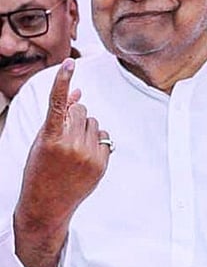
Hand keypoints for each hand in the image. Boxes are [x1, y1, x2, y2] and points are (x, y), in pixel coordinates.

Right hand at [14, 59, 111, 266]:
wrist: (47, 204)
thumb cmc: (40, 168)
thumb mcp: (43, 141)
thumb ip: (60, 116)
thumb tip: (80, 91)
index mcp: (50, 138)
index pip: (58, 104)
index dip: (63, 81)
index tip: (70, 63)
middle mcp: (70, 145)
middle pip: (82, 110)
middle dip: (75, 116)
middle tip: (65, 134)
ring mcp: (88, 155)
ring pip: (95, 122)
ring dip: (86, 129)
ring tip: (73, 148)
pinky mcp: (101, 164)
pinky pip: (106, 137)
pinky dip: (97, 141)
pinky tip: (85, 155)